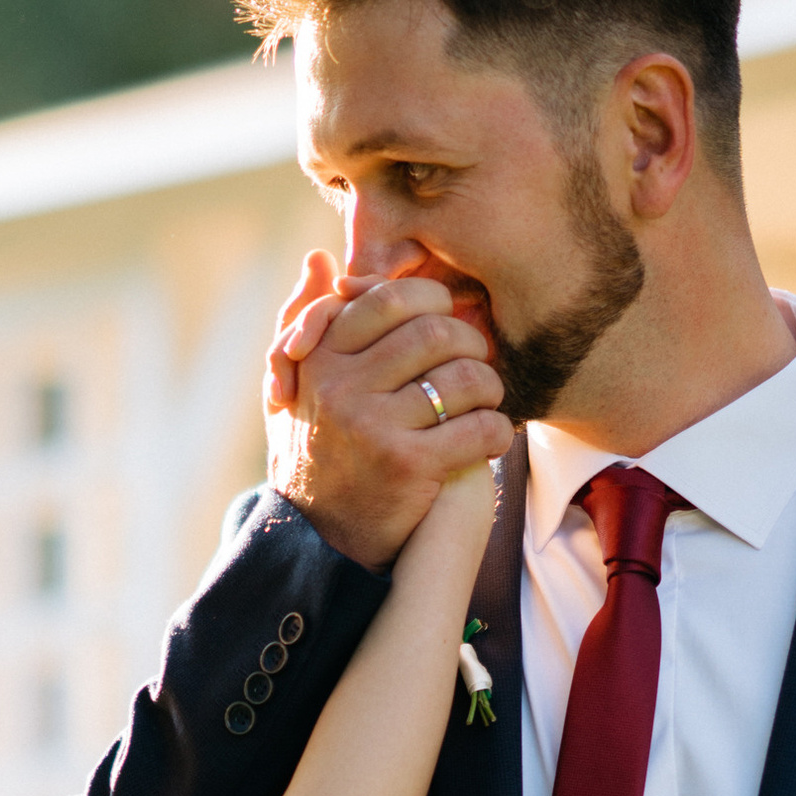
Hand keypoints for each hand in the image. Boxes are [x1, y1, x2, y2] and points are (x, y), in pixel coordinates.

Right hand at [266, 251, 513, 569]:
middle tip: (478, 363)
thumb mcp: (298, 382)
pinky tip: (489, 439)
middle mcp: (341, 387)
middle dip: (471, 345)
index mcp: (322, 357)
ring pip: (464, 378)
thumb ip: (308, 318)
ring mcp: (373, 426)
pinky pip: (478, 429)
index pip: (392, 300)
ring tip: (486, 401)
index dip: (434, 303)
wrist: (315, 537)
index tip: (447, 323)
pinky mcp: (406, 465)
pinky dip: (497, 432)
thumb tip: (319, 258)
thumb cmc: (317, 447)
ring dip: (490, 388)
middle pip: (436, 333)